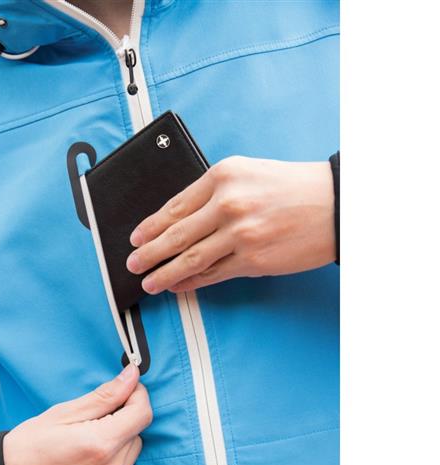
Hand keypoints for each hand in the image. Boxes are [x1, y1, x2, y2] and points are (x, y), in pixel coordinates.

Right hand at [3, 364, 151, 464]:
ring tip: (86, 438)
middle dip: (124, 418)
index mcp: (100, 444)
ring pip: (131, 453)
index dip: (138, 396)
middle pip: (137, 433)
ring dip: (119, 440)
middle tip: (94, 416)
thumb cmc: (29, 446)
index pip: (142, 414)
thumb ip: (105, 396)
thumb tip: (131, 377)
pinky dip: (111, 461)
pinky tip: (85, 458)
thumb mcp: (64, 412)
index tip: (127, 389)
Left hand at [126, 156, 335, 292]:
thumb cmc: (293, 187)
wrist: (336, 205)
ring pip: (189, 259)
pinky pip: (212, 274)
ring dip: (163, 273)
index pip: (175, 205)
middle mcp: (228, 204)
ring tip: (148, 282)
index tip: (137, 238)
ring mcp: (240, 235)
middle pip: (175, 234)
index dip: (151, 226)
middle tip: (132, 263)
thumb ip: (214, 193)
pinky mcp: (252, 261)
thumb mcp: (249, 174)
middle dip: (148, 253)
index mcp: (223, 176)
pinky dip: (190, 282)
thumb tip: (180, 220)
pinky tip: (177, 286)